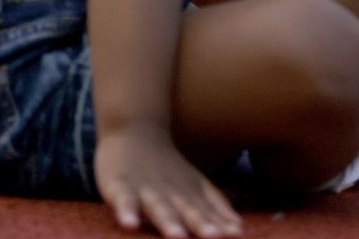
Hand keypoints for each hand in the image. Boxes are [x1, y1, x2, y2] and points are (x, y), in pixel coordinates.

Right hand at [94, 127, 241, 238]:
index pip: (208, 211)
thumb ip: (216, 205)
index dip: (221, 224)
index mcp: (190, 193)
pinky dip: (126, 211)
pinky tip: (129, 224)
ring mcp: (145, 189)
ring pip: (158, 207)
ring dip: (169, 222)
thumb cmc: (167, 167)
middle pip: (187, 210)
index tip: (236, 235)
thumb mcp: (195, 183)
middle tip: (214, 237)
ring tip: (177, 236)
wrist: (133, 129)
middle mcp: (171, 193)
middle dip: (200, 224)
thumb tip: (239, 228)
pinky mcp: (119, 186)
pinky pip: (123, 200)